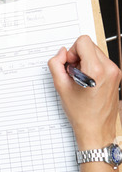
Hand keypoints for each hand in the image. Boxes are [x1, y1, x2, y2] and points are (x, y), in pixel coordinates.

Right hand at [48, 35, 120, 149]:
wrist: (97, 130)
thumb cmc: (82, 113)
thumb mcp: (61, 87)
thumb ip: (56, 64)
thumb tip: (62, 53)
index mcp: (96, 70)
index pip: (83, 41)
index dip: (72, 51)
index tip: (70, 65)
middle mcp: (109, 69)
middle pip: (89, 45)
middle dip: (78, 56)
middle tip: (74, 74)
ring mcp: (115, 72)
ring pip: (95, 52)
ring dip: (85, 61)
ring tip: (81, 79)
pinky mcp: (116, 75)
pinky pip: (101, 61)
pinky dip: (92, 66)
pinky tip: (88, 82)